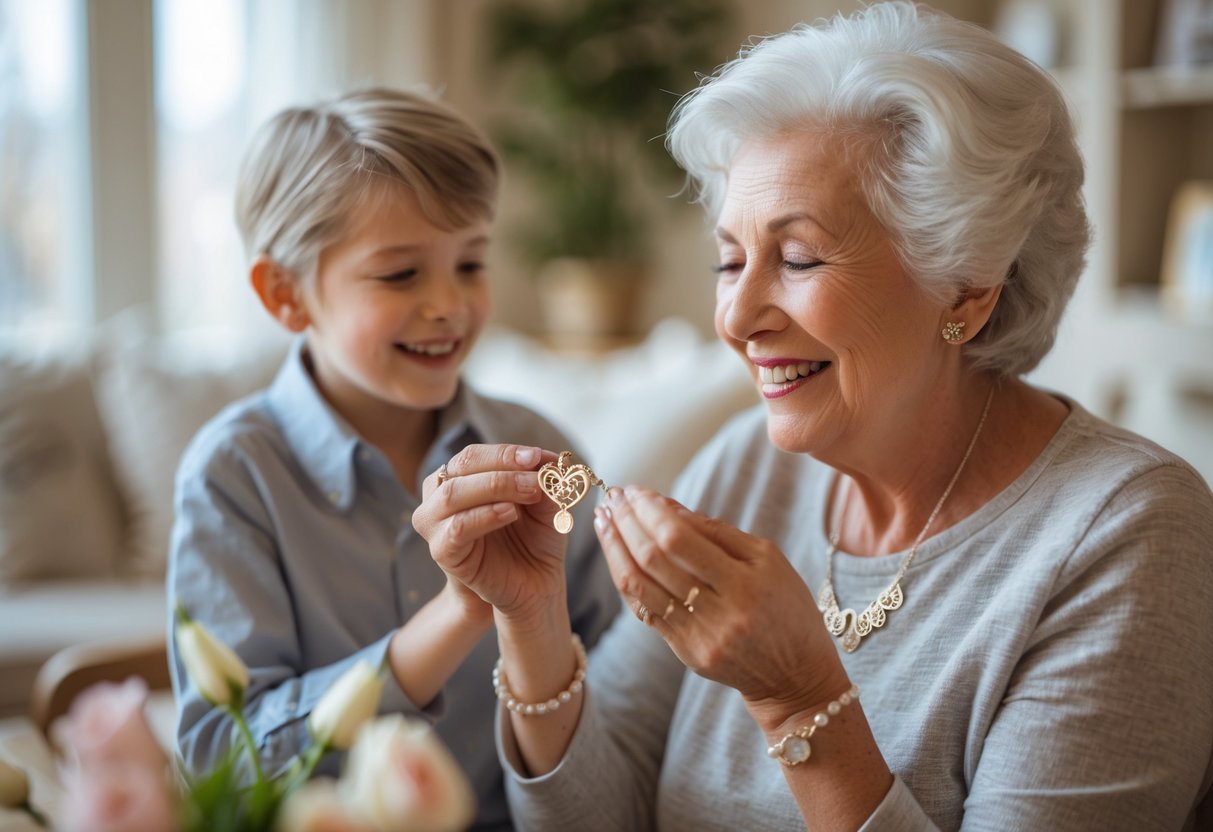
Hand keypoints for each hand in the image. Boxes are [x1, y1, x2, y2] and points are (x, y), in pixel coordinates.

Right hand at [412, 444, 569, 620]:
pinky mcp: (443, 552)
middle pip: (462, 467)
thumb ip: (544, 479)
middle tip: (538, 476)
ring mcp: (437, 525)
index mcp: (461, 478)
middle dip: (503, 467)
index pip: (474, 455)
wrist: (534, 584)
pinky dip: (484, 516)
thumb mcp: (545, 503)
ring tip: (531, 492)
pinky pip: (456, 528)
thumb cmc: (535, 539)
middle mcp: (441, 496)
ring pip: (453, 493)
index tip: (539, 457)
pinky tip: (510, 513)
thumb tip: (549, 459)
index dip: (506, 453)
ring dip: (496, 486)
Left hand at [593, 486, 850, 729]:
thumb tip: (666, 506)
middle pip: (653, 560)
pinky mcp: (685, 653)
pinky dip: (627, 577)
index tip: (635, 490)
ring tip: (603, 520)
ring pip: (639, 587)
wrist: (795, 676)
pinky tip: (617, 555)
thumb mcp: (768, 560)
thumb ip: (717, 532)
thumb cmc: (786, 607)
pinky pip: (644, 610)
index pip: (679, 540)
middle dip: (626, 523)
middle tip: (612, 497)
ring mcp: (698, 637)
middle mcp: (719, 613)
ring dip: (615, 548)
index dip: (650, 511)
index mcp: (745, 584)